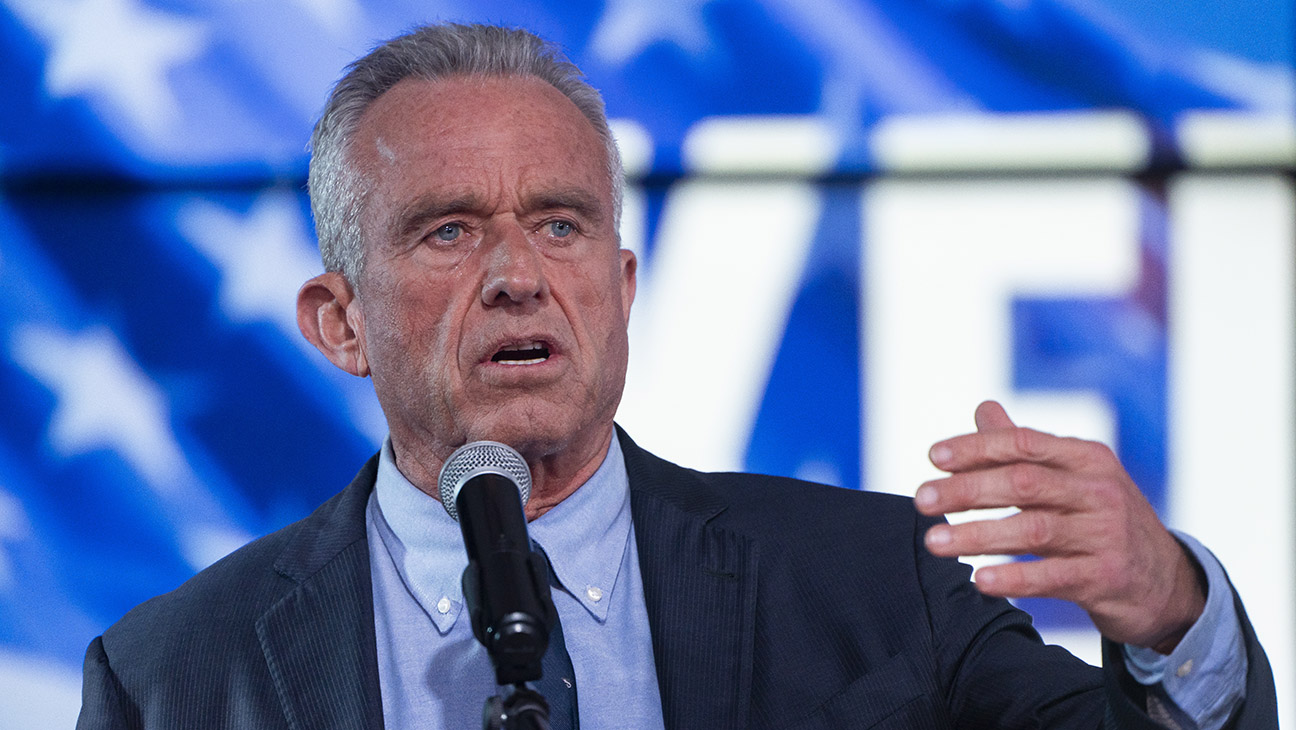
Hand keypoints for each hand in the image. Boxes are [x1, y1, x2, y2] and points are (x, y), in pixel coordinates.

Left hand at [915, 401, 1204, 652]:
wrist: (1166, 583)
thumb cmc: (1102, 521)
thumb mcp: (1074, 478)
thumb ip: (1025, 448)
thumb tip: (982, 408)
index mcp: (1087, 458)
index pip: (1024, 443)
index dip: (976, 448)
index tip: (933, 457)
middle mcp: (1099, 491)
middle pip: (1022, 482)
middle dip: (966, 490)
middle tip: (921, 500)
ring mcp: (1105, 534)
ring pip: (1032, 529)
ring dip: (977, 535)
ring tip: (934, 542)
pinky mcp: (1106, 577)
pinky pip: (1052, 576)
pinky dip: (1013, 578)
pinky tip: (979, 580)